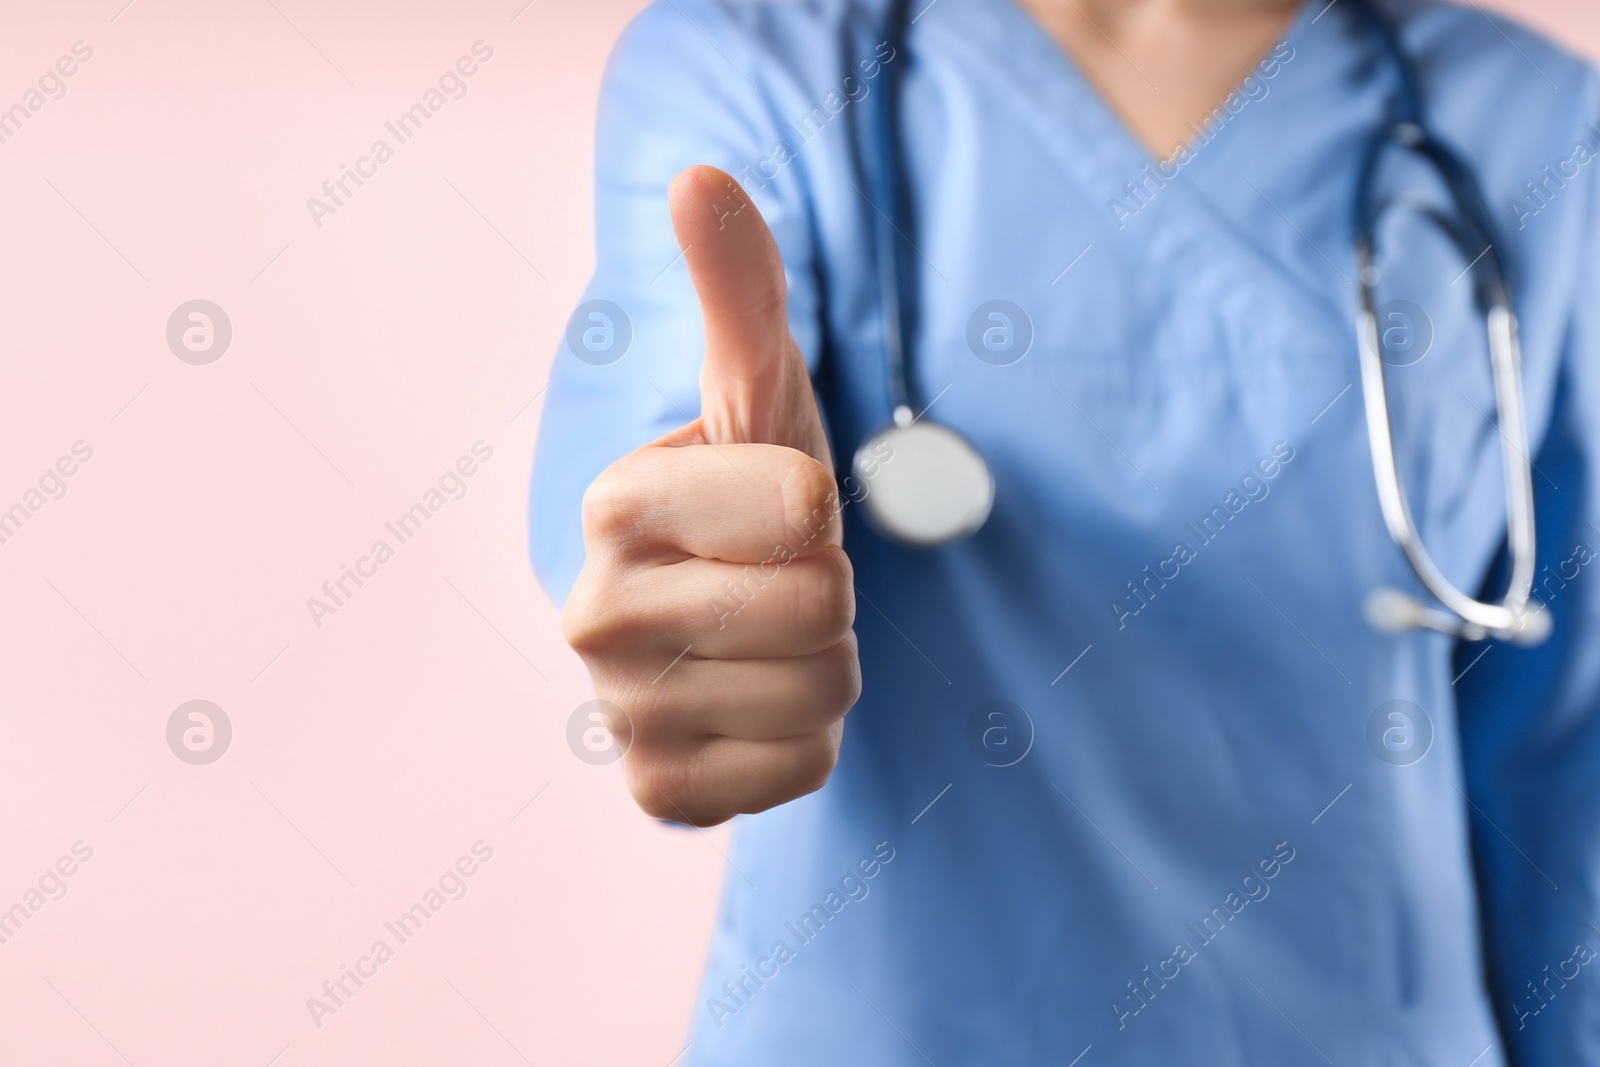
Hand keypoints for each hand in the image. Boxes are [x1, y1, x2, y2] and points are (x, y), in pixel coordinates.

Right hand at [562, 165, 859, 826]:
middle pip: (821, 607)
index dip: (820, 508)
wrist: (727, 618)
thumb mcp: (759, 392)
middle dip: (829, 591)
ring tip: (766, 642)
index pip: (807, 508)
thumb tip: (700, 176)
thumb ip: (739, 289)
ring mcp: (617, 713)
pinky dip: (807, 741)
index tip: (771, 510)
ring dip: (825, 666)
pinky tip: (754, 707)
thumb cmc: (751, 492)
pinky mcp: (658, 793)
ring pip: (823, 693)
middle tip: (774, 581)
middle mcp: (591, 613)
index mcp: (610, 502)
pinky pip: (804, 771)